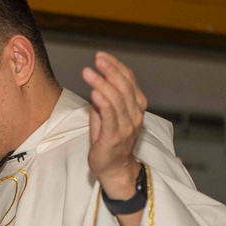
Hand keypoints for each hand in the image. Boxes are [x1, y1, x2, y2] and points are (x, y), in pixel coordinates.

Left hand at [82, 51, 146, 198]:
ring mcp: (126, 127)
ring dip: (102, 84)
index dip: (117, 67)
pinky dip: (103, 103)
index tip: (102, 56)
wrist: (115, 169)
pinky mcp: (114, 138)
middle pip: (125, 88)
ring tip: (89, 72)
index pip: (129, 82)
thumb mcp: (107, 115)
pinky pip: (110, 117)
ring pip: (117, 100)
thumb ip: (105, 99)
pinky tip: (95, 93)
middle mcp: (134, 116)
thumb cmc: (109, 141)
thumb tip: (97, 81)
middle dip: (111, 70)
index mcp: (136, 108)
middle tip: (98, 59)